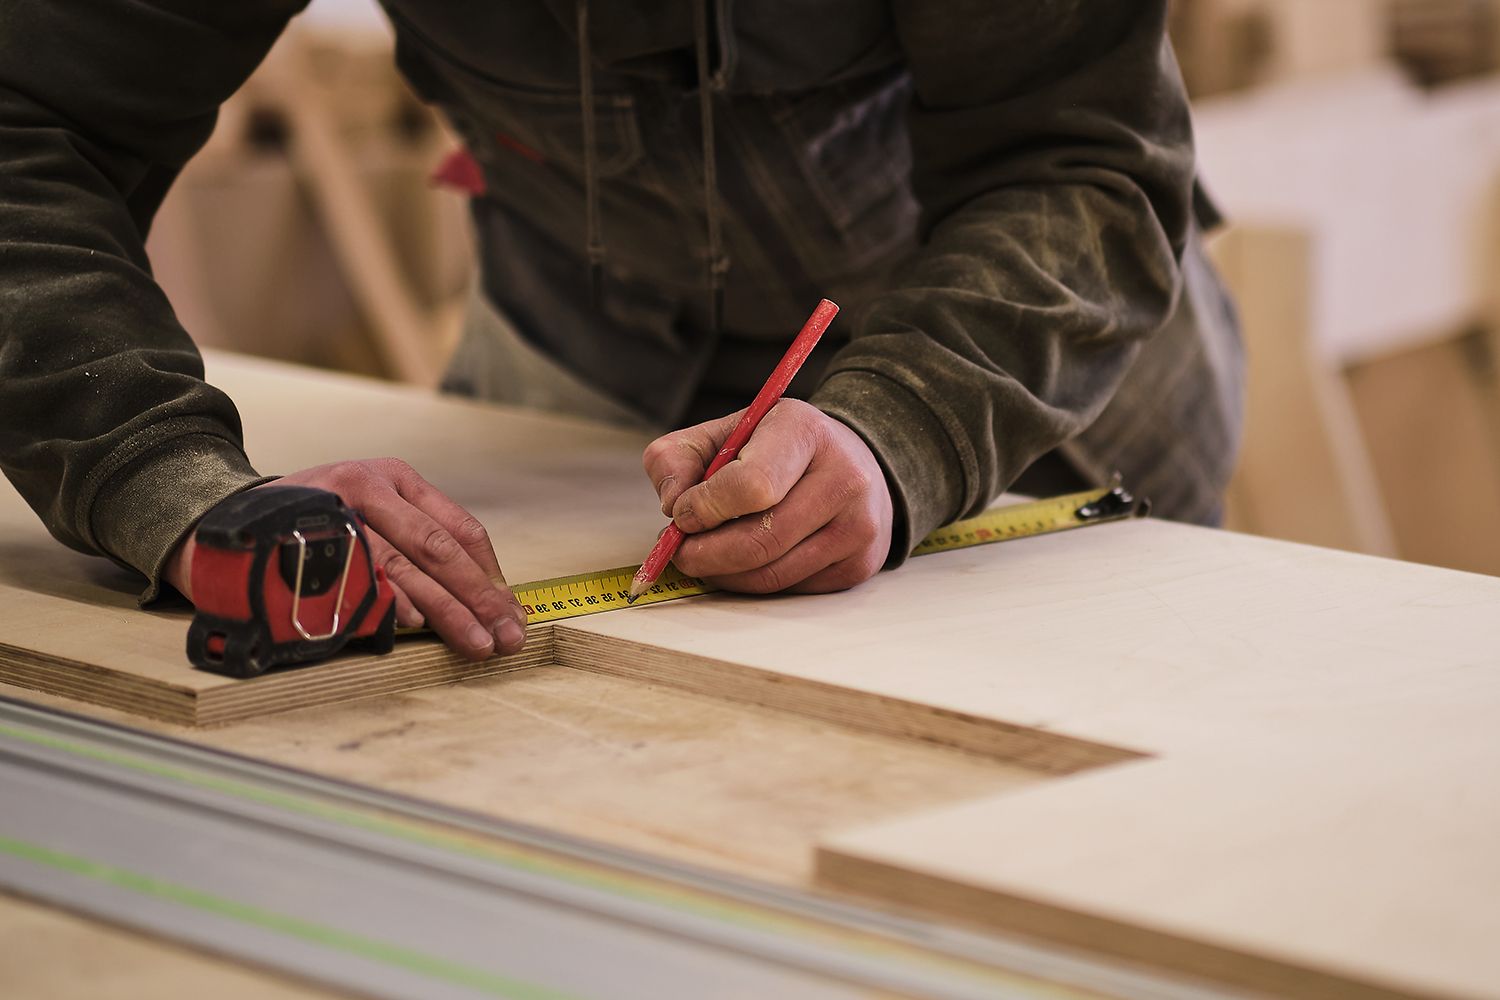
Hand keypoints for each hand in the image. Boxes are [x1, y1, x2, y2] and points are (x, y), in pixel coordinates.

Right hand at [165, 459, 525, 660]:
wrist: (221, 515)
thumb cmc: (313, 522)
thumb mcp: (369, 510)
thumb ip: (416, 541)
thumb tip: (482, 599)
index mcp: (395, 477)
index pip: (460, 528)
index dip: (491, 575)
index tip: (514, 612)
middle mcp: (369, 485)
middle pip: (439, 548)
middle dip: (480, 598)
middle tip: (508, 638)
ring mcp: (336, 510)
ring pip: (404, 565)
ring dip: (445, 610)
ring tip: (475, 643)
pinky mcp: (305, 537)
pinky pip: (357, 575)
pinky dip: (388, 602)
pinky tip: (413, 626)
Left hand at [642, 399, 893, 593]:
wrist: (851, 461)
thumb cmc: (779, 448)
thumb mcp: (725, 432)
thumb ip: (679, 458)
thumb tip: (672, 504)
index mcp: (805, 432)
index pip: (752, 485)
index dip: (707, 508)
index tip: (683, 514)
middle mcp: (844, 477)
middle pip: (761, 540)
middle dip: (707, 554)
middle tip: (680, 552)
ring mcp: (859, 525)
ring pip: (773, 574)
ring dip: (726, 574)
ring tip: (707, 557)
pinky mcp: (861, 563)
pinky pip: (792, 589)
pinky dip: (756, 582)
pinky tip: (746, 562)